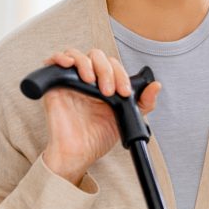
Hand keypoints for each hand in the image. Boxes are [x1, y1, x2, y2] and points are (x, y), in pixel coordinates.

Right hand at [41, 48, 160, 184]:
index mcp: (104, 83)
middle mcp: (87, 79)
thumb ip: (142, 102)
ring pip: (77, 54)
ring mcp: (70, 81)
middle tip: (109, 92)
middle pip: (96, 56)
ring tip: (90, 80)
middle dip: (106, 70)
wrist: (79, 154)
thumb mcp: (125, 117)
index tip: (124, 92)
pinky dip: (60, 58)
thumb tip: (156, 85)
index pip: (113, 64)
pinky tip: (68, 65)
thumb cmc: (98, 137)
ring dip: (86, 63)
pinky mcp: (54, 86)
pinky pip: (53, 62)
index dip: (120, 74)